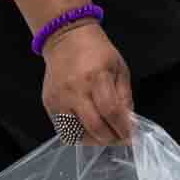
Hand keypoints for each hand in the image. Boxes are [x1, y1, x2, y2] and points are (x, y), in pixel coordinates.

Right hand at [41, 21, 134, 145]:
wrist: (66, 39)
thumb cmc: (97, 52)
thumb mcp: (119, 68)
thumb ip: (124, 96)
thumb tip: (128, 122)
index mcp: (96, 76)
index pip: (110, 110)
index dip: (122, 127)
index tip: (130, 135)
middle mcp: (75, 89)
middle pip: (94, 126)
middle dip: (110, 138)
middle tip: (119, 139)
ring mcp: (59, 99)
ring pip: (77, 133)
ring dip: (94, 140)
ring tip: (104, 135)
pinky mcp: (49, 105)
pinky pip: (64, 130)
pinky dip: (79, 135)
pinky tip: (88, 129)